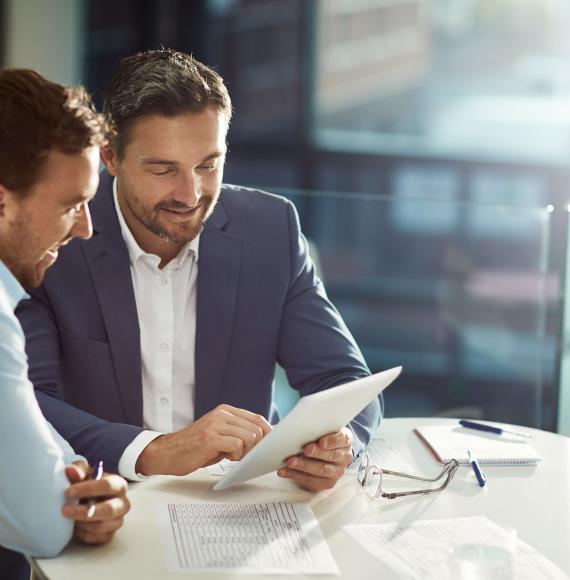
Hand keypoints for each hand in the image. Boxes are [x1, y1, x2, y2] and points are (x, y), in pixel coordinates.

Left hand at [63, 462, 129, 544]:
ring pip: (102, 526)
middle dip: (84, 511)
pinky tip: (76, 527)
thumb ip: (78, 471)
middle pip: (108, 510)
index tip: (68, 492)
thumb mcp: (83, 474)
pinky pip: (97, 538)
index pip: (107, 486)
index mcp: (119, 485)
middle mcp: (122, 503)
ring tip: (70, 519)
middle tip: (65, 510)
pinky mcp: (110, 534)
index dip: (87, 489)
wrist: (87, 501)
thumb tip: (70, 470)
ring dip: (82, 523)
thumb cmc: (87, 485)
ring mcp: (117, 520)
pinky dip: (83, 534)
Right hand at [135, 404, 272, 475]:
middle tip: (246, 455)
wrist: (168, 453)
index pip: (257, 418)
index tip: (270, 445)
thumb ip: (237, 432)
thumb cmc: (195, 447)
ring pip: (249, 436)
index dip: (267, 433)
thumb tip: (262, 439)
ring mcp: (216, 424)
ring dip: (245, 451)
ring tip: (232, 455)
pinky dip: (236, 455)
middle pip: (256, 428)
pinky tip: (226, 457)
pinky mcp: (210, 438)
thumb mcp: (219, 434)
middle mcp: (221, 414)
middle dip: (256, 445)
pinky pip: (237, 445)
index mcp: (225, 411)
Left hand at [277, 427, 352, 491]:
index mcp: (345, 441)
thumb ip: (316, 426)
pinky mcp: (326, 483)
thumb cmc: (322, 436)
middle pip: (332, 456)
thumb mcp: (323, 428)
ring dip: (304, 466)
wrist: (325, 451)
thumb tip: (293, 425)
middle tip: (304, 450)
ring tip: (290, 462)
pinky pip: (311, 481)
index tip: (321, 442)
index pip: (342, 440)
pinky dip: (296, 475)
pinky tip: (285, 471)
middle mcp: (344, 457)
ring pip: (321, 470)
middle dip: (317, 453)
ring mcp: (336, 472)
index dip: (332, 441)